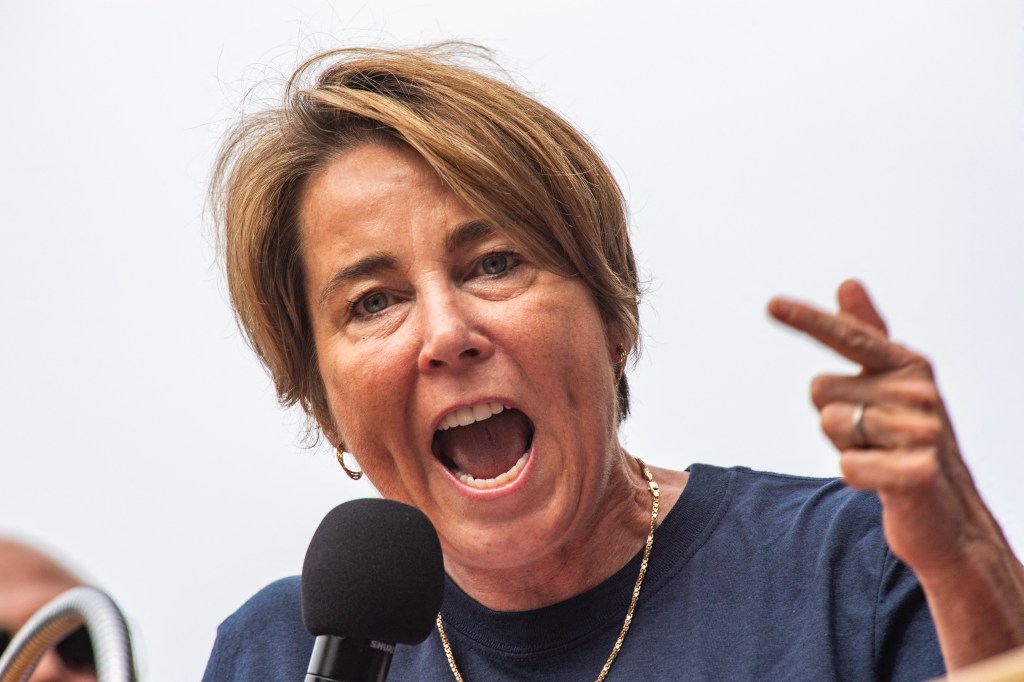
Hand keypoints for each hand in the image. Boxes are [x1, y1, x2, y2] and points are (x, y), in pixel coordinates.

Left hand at [767, 279, 994, 572]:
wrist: (949, 517)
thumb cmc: (908, 444)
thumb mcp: (889, 386)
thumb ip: (867, 334)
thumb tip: (848, 283)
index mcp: (908, 364)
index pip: (849, 335)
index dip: (808, 319)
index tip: (770, 304)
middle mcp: (918, 391)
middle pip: (820, 388)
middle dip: (834, 418)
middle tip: (872, 439)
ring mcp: (923, 431)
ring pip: (830, 425)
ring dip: (846, 448)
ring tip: (881, 458)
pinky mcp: (917, 472)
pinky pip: (846, 466)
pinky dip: (855, 477)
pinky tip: (883, 482)